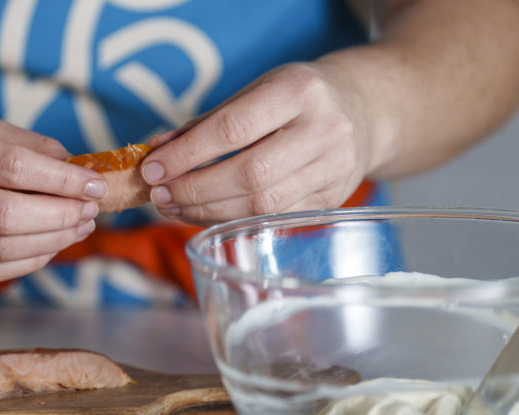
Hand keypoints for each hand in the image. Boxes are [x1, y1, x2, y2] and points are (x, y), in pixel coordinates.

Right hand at [0, 102, 107, 283]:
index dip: (61, 181)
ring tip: (77, 228)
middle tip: (90, 211)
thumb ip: (24, 145)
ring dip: (50, 243)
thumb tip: (79, 170)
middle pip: (6, 217)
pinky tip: (48, 246)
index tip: (94, 184)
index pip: (11, 169)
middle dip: (60, 217)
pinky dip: (25, 263)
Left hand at [141, 62, 374, 224]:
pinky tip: (204, 213)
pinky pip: (273, 219)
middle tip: (159, 194)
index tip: (152, 168)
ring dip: (208, 210)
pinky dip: (231, 219)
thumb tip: (156, 151)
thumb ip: (208, 121)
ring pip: (261, 205)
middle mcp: (323, 130)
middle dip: (194, 189)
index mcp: (299, 91)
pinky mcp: (331, 200)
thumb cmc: (299, 98)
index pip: (233, 130)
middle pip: (249, 174)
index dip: (188, 154)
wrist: (366, 110)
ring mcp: (333, 169)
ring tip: (173, 206)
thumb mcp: (257, 91)